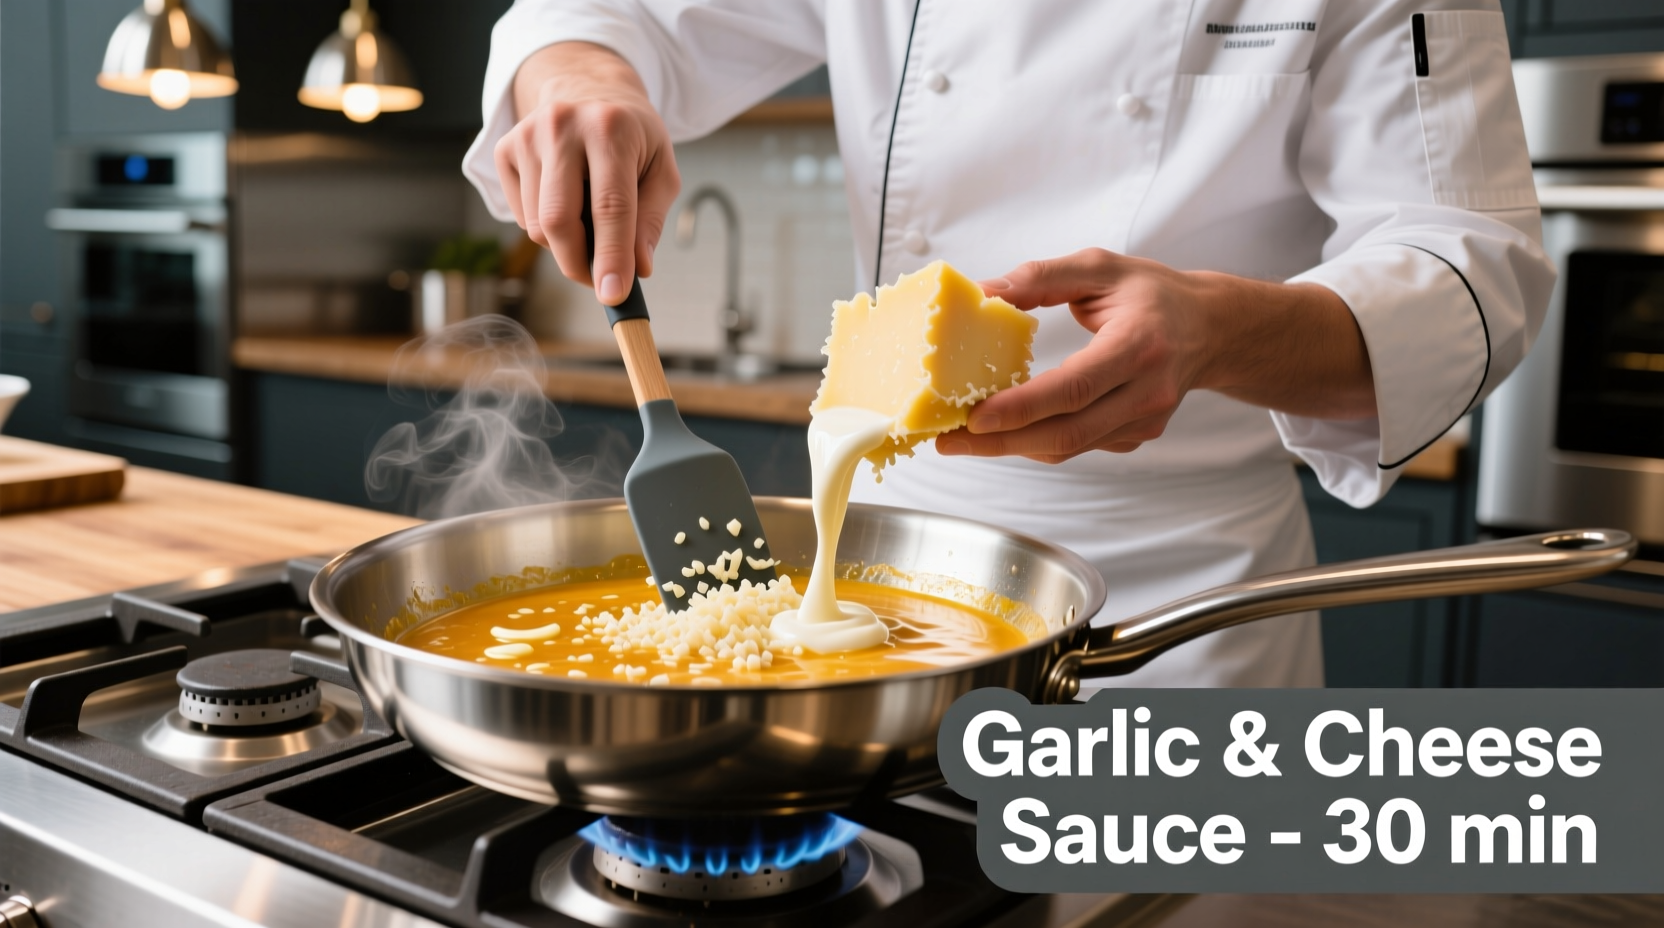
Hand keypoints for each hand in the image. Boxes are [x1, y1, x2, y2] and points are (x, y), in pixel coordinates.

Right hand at [494, 42, 680, 304]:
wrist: (587, 90)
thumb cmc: (632, 138)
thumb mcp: (660, 170)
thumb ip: (651, 221)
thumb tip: (638, 269)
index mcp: (611, 129)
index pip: (610, 206)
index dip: (612, 256)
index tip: (614, 296)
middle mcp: (563, 126)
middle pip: (559, 220)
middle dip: (579, 264)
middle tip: (600, 280)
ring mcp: (527, 136)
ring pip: (537, 226)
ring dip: (565, 246)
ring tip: (589, 225)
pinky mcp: (504, 149)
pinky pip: (521, 217)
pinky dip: (545, 227)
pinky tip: (565, 201)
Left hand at [935, 248, 1374, 463]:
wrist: (1211, 328)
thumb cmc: (1154, 294)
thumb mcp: (1099, 267)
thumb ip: (1040, 277)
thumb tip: (983, 294)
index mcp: (1140, 344)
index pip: (1074, 387)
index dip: (1022, 408)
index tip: (974, 417)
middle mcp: (1147, 390)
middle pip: (1066, 432)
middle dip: (1001, 443)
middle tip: (948, 441)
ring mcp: (1146, 420)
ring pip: (1069, 446)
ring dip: (1013, 446)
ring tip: (963, 439)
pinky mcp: (1138, 436)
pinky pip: (1080, 445)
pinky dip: (1039, 440)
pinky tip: (1008, 430)